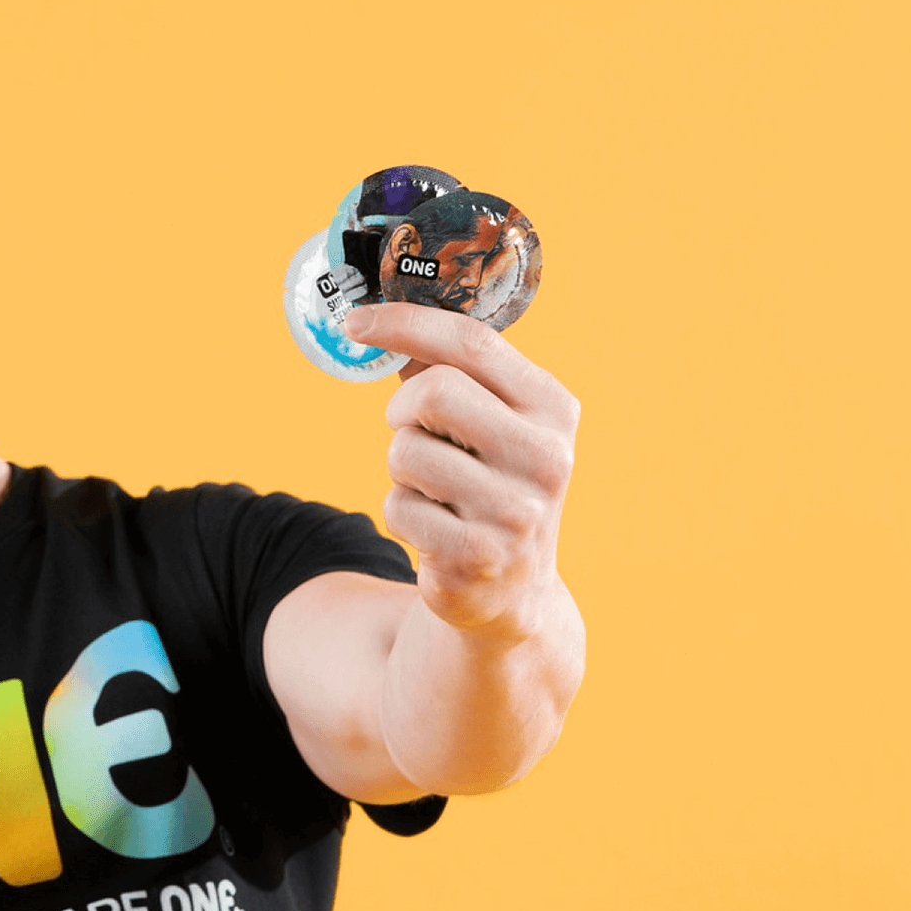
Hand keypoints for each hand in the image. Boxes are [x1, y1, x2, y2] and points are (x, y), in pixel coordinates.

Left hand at [341, 303, 579, 639]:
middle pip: (433, 391)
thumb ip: (449, 370)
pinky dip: (401, 513)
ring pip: (406, 451)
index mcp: (554, 410)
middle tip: (412, 430)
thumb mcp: (492, 424)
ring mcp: (515, 512)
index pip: (473, 343)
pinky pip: (397, 506)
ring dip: (402, 468)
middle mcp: (546, 458)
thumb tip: (381, 319)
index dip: (404, 323)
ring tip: (434, 490)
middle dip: (403, 409)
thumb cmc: (490, 485)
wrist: (514, 591)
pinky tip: (433, 529)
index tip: (356, 322)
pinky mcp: (477, 557)